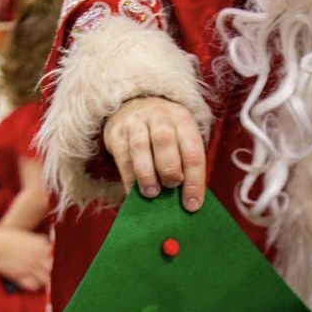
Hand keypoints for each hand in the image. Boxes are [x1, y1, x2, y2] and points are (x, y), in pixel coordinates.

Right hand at [0, 226, 51, 290]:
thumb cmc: (6, 238)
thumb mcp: (26, 235)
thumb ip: (39, 241)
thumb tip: (49, 245)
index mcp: (39, 246)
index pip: (55, 256)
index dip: (55, 260)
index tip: (54, 261)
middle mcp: (36, 257)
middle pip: (52, 269)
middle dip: (53, 271)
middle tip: (49, 271)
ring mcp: (29, 268)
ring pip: (46, 279)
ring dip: (46, 279)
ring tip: (43, 278)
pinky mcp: (20, 276)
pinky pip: (33, 286)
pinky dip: (35, 285)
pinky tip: (34, 282)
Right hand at [102, 96, 206, 211]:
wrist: (133, 105)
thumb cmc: (164, 133)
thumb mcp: (180, 139)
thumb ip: (184, 165)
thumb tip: (186, 201)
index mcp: (183, 120)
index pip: (193, 152)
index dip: (194, 181)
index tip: (192, 205)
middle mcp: (160, 117)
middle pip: (165, 142)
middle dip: (169, 170)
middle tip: (170, 187)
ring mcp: (136, 123)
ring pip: (140, 147)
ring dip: (147, 174)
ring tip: (152, 193)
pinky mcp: (116, 132)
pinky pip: (122, 157)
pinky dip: (129, 178)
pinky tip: (133, 193)